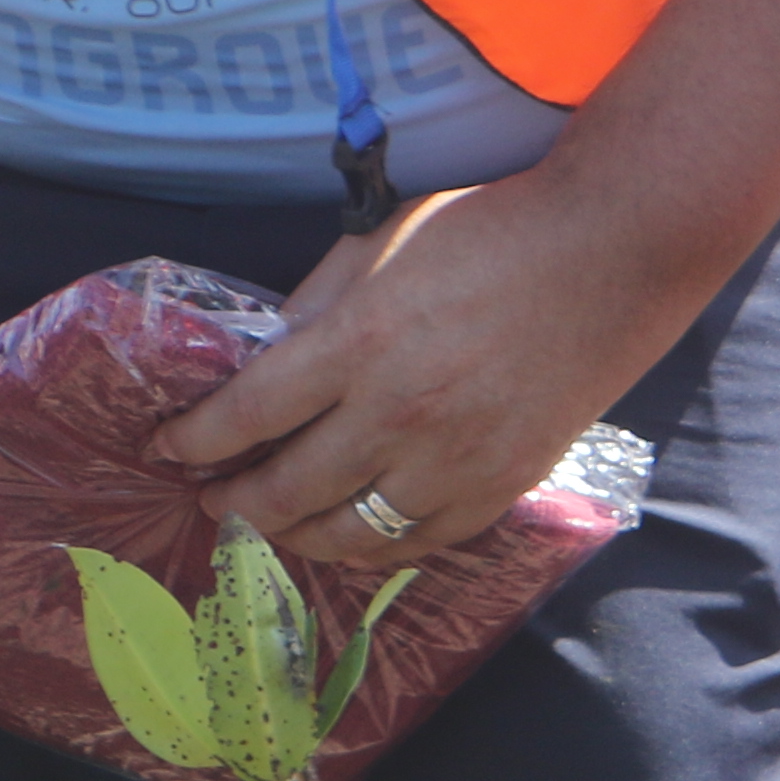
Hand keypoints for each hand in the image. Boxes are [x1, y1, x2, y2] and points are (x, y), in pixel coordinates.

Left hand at [158, 173, 708, 566]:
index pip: (244, 417)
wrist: (611, 254)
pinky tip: (348, 535)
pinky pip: (417, 542)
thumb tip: (268, 357)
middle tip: (209, 500)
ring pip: (348, 533)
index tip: (168, 448)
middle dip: (230, 502)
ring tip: (270, 526)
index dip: (192, 442)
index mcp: (357, 343)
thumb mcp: (380, 245)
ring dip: (292, 536)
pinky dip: (370, 548)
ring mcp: (455, 459)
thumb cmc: (491, 233)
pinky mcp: (502, 483)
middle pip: (285, 490)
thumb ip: (317, 306)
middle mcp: (399, 413)